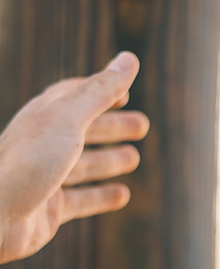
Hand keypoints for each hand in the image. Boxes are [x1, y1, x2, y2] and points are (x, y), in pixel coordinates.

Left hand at [0, 52, 148, 263]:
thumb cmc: (26, 162)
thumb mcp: (68, 119)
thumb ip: (99, 92)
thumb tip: (129, 59)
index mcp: (43, 116)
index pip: (73, 95)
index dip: (100, 90)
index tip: (126, 91)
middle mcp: (41, 144)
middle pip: (81, 129)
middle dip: (111, 126)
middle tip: (142, 126)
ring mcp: (44, 177)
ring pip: (82, 165)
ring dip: (109, 160)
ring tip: (134, 158)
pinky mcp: (47, 209)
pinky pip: (80, 200)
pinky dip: (102, 195)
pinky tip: (122, 195)